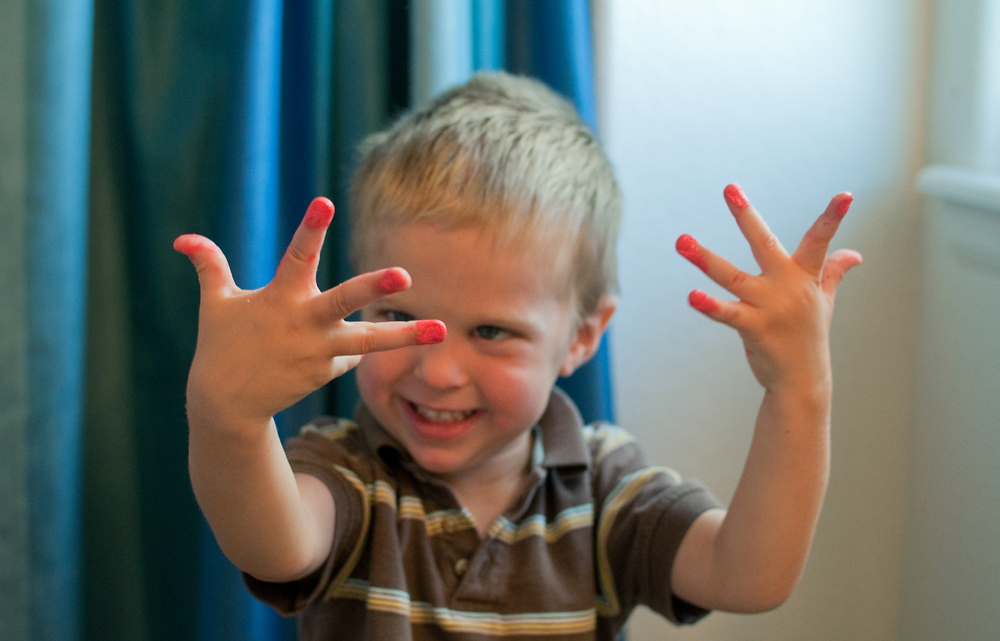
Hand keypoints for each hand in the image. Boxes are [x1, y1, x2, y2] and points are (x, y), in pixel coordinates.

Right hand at [174, 197, 445, 425]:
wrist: (227, 406)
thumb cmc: (222, 345)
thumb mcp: (217, 304)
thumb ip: (209, 267)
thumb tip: (182, 239)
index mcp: (278, 297)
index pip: (296, 255)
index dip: (311, 228)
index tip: (325, 202)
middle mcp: (303, 323)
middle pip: (343, 301)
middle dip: (373, 288)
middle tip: (404, 275)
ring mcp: (319, 350)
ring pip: (369, 341)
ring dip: (405, 335)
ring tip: (443, 329)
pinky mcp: (328, 371)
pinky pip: (350, 353)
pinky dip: (344, 349)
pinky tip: (319, 353)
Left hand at [675, 184, 861, 392]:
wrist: (802, 382)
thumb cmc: (809, 338)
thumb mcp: (823, 303)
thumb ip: (833, 274)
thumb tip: (855, 255)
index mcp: (804, 277)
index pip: (820, 241)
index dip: (833, 217)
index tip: (847, 194)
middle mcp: (787, 287)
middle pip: (765, 243)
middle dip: (746, 215)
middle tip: (730, 188)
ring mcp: (770, 307)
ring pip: (732, 276)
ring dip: (705, 259)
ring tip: (681, 241)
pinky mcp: (754, 328)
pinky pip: (727, 313)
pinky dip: (709, 306)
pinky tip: (692, 297)